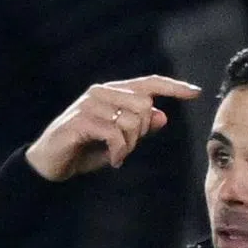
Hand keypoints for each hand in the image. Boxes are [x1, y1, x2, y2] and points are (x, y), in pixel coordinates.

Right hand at [25, 75, 200, 180]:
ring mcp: (90, 104)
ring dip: (129, 146)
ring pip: (132, 121)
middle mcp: (102, 92)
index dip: (173, 87)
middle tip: (125, 149)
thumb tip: (162, 115)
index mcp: (112, 93)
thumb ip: (139, 129)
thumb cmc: (85, 150)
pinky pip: (115, 134)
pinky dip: (119, 152)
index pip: (149, 83)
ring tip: (116, 156)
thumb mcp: (118, 142)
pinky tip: (112, 161)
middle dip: (141, 134)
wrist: (51, 164)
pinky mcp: (81, 120)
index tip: (196, 92)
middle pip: (145, 106)